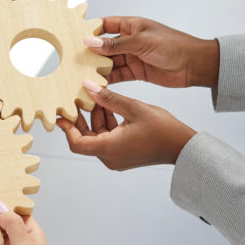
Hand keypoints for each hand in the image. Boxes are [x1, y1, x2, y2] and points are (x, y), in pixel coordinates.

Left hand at [58, 81, 195, 169]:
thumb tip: (87, 87)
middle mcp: (110, 157)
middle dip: (81, 119)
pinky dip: (106, 124)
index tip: (60, 115)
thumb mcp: (134, 108)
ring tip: (95, 97)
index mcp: (109, 148)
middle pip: (85, 139)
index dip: (66, 129)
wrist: (183, 147)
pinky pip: (108, 139)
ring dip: (95, 118)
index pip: (77, 143)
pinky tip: (109, 106)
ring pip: (97, 137)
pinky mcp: (124, 154)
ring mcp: (117, 157)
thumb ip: (108, 98)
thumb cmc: (163, 130)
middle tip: (75, 100)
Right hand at [85, 16, 218, 88]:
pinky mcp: (137, 72)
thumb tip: (90, 42)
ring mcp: (133, 56)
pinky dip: (109, 79)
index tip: (74, 36)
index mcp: (132, 25)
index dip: (91, 30)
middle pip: (105, 46)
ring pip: (110, 62)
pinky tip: (97, 83)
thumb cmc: (173, 45)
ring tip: (82, 74)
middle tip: (73, 59)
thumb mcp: (141, 42)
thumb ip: (115, 44)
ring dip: (98, 68)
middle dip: (91, 52)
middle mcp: (130, 40)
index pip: (105, 24)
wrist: (194, 65)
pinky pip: (119, 75)